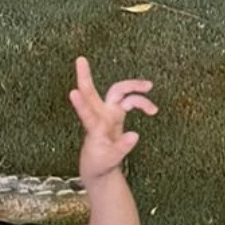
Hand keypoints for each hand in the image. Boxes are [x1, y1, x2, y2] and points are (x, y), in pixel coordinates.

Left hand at [70, 55, 156, 182]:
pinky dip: (142, 103)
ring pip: (117, 92)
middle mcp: (99, 116)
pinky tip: (152, 110)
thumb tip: (134, 135)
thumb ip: (122, 148)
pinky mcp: (115, 114)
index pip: (86, 115)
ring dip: (133, 88)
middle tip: (80, 59)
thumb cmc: (101, 163)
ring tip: (150, 88)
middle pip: (91, 92)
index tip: (73, 92)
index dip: (81, 104)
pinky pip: (130, 101)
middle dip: (84, 76)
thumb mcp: (110, 161)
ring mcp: (107, 113)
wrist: (100, 166)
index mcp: (94, 129)